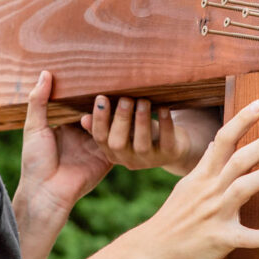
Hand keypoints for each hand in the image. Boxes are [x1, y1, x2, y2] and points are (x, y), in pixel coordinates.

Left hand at [19, 71, 111, 218]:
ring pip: (111, 125)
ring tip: (123, 96)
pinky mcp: (107, 159)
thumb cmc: (34, 160)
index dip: (89, 90)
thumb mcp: (33, 127)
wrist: (45, 192)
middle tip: (117, 81)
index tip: (99, 71)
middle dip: (107, 99)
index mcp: (67, 125)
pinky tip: (129, 115)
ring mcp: (96, 146)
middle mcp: (83, 134)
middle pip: (99, 113)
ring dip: (116, 113)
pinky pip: (117, 142)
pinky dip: (122, 130)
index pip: (81, 103)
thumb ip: (39, 101)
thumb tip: (45, 72)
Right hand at [80, 97, 219, 175]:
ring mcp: (150, 160)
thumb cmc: (141, 131)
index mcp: (113, 153)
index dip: (99, 119)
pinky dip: (165, 124)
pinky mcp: (169, 155)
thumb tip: (83, 118)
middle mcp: (129, 160)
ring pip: (141, 144)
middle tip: (125, 99)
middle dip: (120, 120)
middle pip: (118, 144)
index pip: (101, 138)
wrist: (174, 146)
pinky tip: (163, 108)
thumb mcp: (123, 128)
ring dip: (141, 121)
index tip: (101, 97)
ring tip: (142, 101)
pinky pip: (166, 142)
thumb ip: (105, 123)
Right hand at [128, 98, 258, 258]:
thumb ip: (206, 164)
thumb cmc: (174, 218)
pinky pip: (245, 237)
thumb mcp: (187, 185)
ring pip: (242, 189)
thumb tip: (218, 141)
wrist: (153, 250)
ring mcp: (214, 214)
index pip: (223, 139)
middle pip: (238, 160)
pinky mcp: (219, 240)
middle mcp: (209, 190)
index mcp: (202, 176)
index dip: (242, 120)